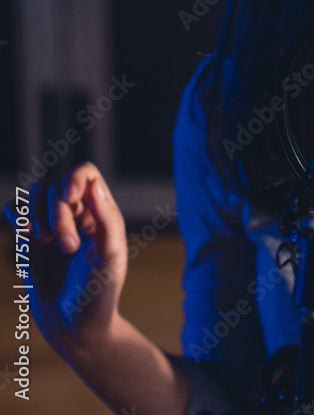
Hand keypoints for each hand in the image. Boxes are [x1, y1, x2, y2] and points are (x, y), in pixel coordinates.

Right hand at [4, 162, 127, 347]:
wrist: (74, 327)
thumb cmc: (100, 293)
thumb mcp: (111, 256)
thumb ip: (106, 218)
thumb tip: (93, 183)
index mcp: (101, 213)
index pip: (85, 173)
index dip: (74, 178)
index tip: (72, 198)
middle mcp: (77, 215)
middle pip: (55, 184)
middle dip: (57, 211)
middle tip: (67, 246)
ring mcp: (51, 226)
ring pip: (32, 194)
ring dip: (36, 216)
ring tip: (49, 245)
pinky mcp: (29, 241)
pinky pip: (14, 212)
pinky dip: (17, 221)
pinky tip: (31, 244)